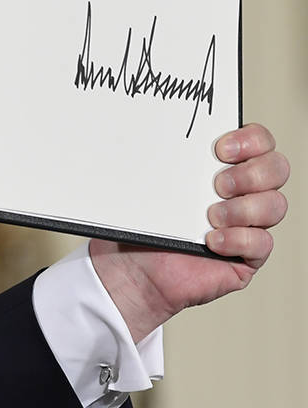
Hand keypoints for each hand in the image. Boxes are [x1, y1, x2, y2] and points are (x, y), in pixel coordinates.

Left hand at [90, 122, 288, 341]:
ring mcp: (248, 224)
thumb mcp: (145, 184)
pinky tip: (213, 241)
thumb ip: (160, 159)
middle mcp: (242, 192)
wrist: (131, 269)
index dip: (250, 139)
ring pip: (275, 205)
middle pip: (276, 169)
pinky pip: (262, 244)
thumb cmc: (140, 223)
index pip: (258, 141)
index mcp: (222, 166)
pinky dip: (239, 239)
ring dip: (243, 208)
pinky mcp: (247, 256)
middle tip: (218, 184)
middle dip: (251, 173)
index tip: (220, 148)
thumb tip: (152, 137)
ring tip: (211, 216)